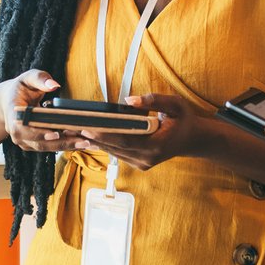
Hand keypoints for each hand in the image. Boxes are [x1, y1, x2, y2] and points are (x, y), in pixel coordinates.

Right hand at [0, 69, 80, 152]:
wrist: (9, 102)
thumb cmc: (21, 89)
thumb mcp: (28, 78)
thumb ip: (40, 79)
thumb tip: (54, 85)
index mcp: (13, 115)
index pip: (23, 128)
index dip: (39, 133)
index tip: (56, 134)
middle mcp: (16, 132)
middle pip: (38, 142)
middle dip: (60, 143)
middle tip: (81, 141)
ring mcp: (24, 140)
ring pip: (45, 147)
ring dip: (65, 146)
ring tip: (84, 142)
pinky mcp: (32, 144)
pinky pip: (48, 147)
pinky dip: (63, 145)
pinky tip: (78, 142)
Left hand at [75, 93, 195, 170]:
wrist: (193, 139)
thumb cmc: (183, 119)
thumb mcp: (175, 104)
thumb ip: (154, 100)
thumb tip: (129, 101)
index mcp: (156, 145)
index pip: (126, 140)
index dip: (105, 135)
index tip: (87, 128)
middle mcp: (147, 158)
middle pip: (115, 148)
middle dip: (93, 137)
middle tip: (72, 127)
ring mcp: (142, 164)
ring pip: (114, 152)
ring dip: (94, 142)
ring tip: (74, 131)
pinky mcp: (138, 164)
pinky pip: (118, 153)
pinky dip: (104, 144)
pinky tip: (88, 136)